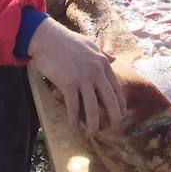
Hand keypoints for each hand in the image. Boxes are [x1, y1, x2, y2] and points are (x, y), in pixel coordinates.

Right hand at [28, 19, 123, 134]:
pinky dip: (73, 118)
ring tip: (92, 133)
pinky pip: (73, 106)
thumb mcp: (90, 44)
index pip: (116, 88)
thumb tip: (114, 58)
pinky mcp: (68, 83)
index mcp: (103, 64)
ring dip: (93, 124)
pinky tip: (73, 126)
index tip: (122, 116)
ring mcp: (82, 79)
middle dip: (114, 118)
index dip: (120, 105)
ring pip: (92, 108)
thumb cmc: (68, 41)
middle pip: (110, 101)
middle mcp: (96, 72)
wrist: (48, 38)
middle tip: (115, 130)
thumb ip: (103, 53)